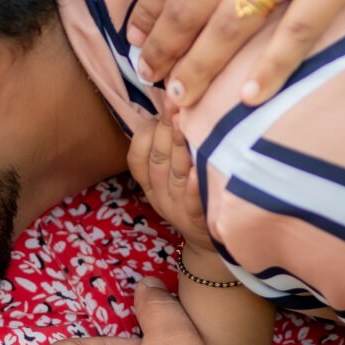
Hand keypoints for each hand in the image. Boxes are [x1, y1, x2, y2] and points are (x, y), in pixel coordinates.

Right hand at [125, 107, 214, 256]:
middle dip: (166, 128)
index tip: (164, 105)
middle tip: (177, 103)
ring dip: (178, 148)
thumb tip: (175, 102)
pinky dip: (193, 186)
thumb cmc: (192, 197)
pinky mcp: (198, 221)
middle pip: (158, 159)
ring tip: (185, 124)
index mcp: (150, 181)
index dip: (147, 132)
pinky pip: (193, 202)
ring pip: (174, 174)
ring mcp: (178, 208)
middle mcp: (160, 193)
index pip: (136, 157)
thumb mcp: (172, 175)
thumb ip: (169, 146)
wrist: (208, 241)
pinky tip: (197, 169)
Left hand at [129, 0, 344, 108]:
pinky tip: (248, 99)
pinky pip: (296, 35)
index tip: (137, 36)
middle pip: (190, 8)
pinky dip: (271, 69)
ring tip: (180, 99)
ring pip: (230, 29)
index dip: (150, 9)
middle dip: (163, 48)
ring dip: (200, 68)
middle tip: (147, 75)